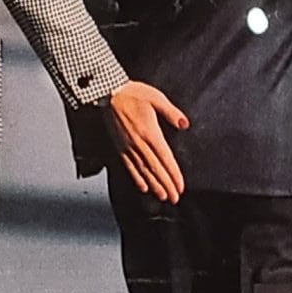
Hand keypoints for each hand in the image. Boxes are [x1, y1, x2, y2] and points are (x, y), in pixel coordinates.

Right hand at [102, 81, 188, 201]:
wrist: (107, 93)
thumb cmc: (132, 93)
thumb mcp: (156, 97)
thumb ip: (171, 112)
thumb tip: (184, 124)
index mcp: (150, 133)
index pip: (165, 159)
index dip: (173, 175)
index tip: (180, 187)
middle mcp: (139, 144)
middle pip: (156, 169)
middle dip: (166, 185)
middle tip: (174, 198)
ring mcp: (128, 147)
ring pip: (143, 171)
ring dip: (154, 186)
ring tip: (162, 197)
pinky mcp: (119, 147)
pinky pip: (129, 166)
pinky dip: (136, 178)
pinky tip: (143, 187)